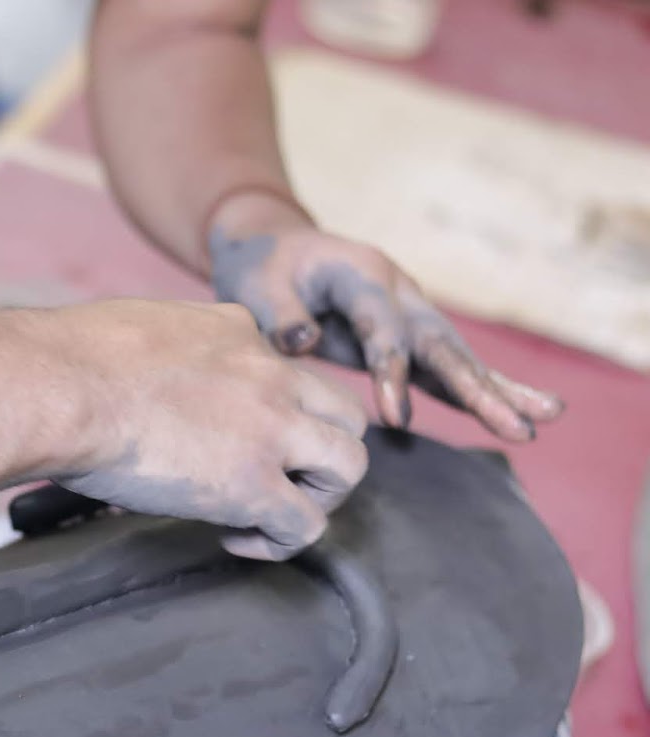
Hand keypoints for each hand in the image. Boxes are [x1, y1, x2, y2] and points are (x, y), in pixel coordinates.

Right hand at [9, 299, 368, 560]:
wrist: (61, 387)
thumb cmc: (65, 361)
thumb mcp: (130, 330)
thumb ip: (154, 349)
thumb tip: (123, 374)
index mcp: (235, 330)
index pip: (283, 369)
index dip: (267, 409)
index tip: (227, 436)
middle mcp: (268, 373)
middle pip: (343, 414)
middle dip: (318, 451)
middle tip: (276, 479)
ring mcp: (270, 429)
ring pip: (348, 466)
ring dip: (316, 497)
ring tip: (268, 516)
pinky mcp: (253, 484)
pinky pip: (305, 526)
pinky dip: (279, 541)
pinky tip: (236, 539)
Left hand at [207, 191, 562, 441]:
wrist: (276, 248)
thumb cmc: (263, 269)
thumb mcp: (257, 286)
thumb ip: (279, 315)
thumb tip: (303, 341)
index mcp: (363, 274)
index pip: (383, 329)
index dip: (392, 371)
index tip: (396, 418)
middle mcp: (399, 292)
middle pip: (441, 344)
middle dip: (476, 387)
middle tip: (514, 425)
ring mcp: (411, 313)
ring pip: (458, 356)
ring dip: (498, 391)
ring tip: (543, 420)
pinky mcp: (411, 338)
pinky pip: (451, 368)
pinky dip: (487, 390)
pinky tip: (529, 414)